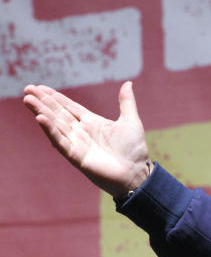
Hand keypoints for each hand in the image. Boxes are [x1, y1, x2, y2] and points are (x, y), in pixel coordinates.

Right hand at [23, 81, 151, 198]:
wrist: (137, 173)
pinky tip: (40, 118)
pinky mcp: (76, 156)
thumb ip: (126, 102)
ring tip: (28, 99)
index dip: (55, 97)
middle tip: (28, 88)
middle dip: (43, 101)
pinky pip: (61, 141)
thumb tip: (128, 83)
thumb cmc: (135, 150)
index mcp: (92, 123)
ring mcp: (77, 144)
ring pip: (55, 125)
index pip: (69, 107)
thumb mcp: (130, 121)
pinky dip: (51, 130)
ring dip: (41, 112)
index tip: (40, 87)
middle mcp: (81, 132)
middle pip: (58, 113)